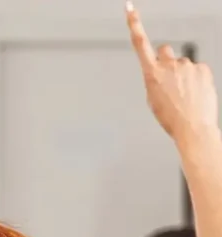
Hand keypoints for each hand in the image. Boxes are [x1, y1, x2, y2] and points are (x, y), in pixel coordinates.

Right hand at [127, 2, 219, 143]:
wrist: (193, 127)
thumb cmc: (172, 118)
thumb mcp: (153, 100)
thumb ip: (155, 80)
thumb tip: (164, 74)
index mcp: (151, 74)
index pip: (140, 43)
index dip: (134, 24)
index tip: (130, 9)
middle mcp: (168, 65)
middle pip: (165, 51)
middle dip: (166, 60)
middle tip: (171, 78)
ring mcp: (187, 66)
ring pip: (183, 63)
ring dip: (183, 74)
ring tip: (186, 94)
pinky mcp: (203, 69)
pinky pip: (198, 69)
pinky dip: (197, 79)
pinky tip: (196, 93)